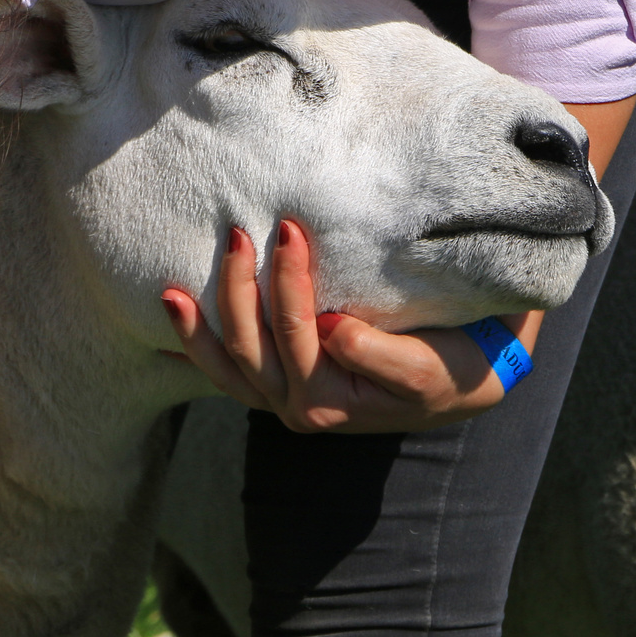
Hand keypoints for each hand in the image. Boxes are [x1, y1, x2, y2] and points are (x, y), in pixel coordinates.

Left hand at [161, 220, 539, 433]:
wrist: (465, 381)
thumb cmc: (452, 367)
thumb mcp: (426, 367)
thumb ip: (379, 355)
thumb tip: (333, 331)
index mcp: (331, 401)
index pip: (296, 333)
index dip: (287, 281)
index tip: (290, 229)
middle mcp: (299, 408)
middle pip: (250, 348)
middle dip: (238, 288)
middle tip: (240, 233)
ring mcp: (284, 400)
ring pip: (227, 367)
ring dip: (198, 327)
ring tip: (171, 290)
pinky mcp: (281, 387)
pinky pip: (228, 374)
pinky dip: (195, 352)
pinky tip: (171, 326)